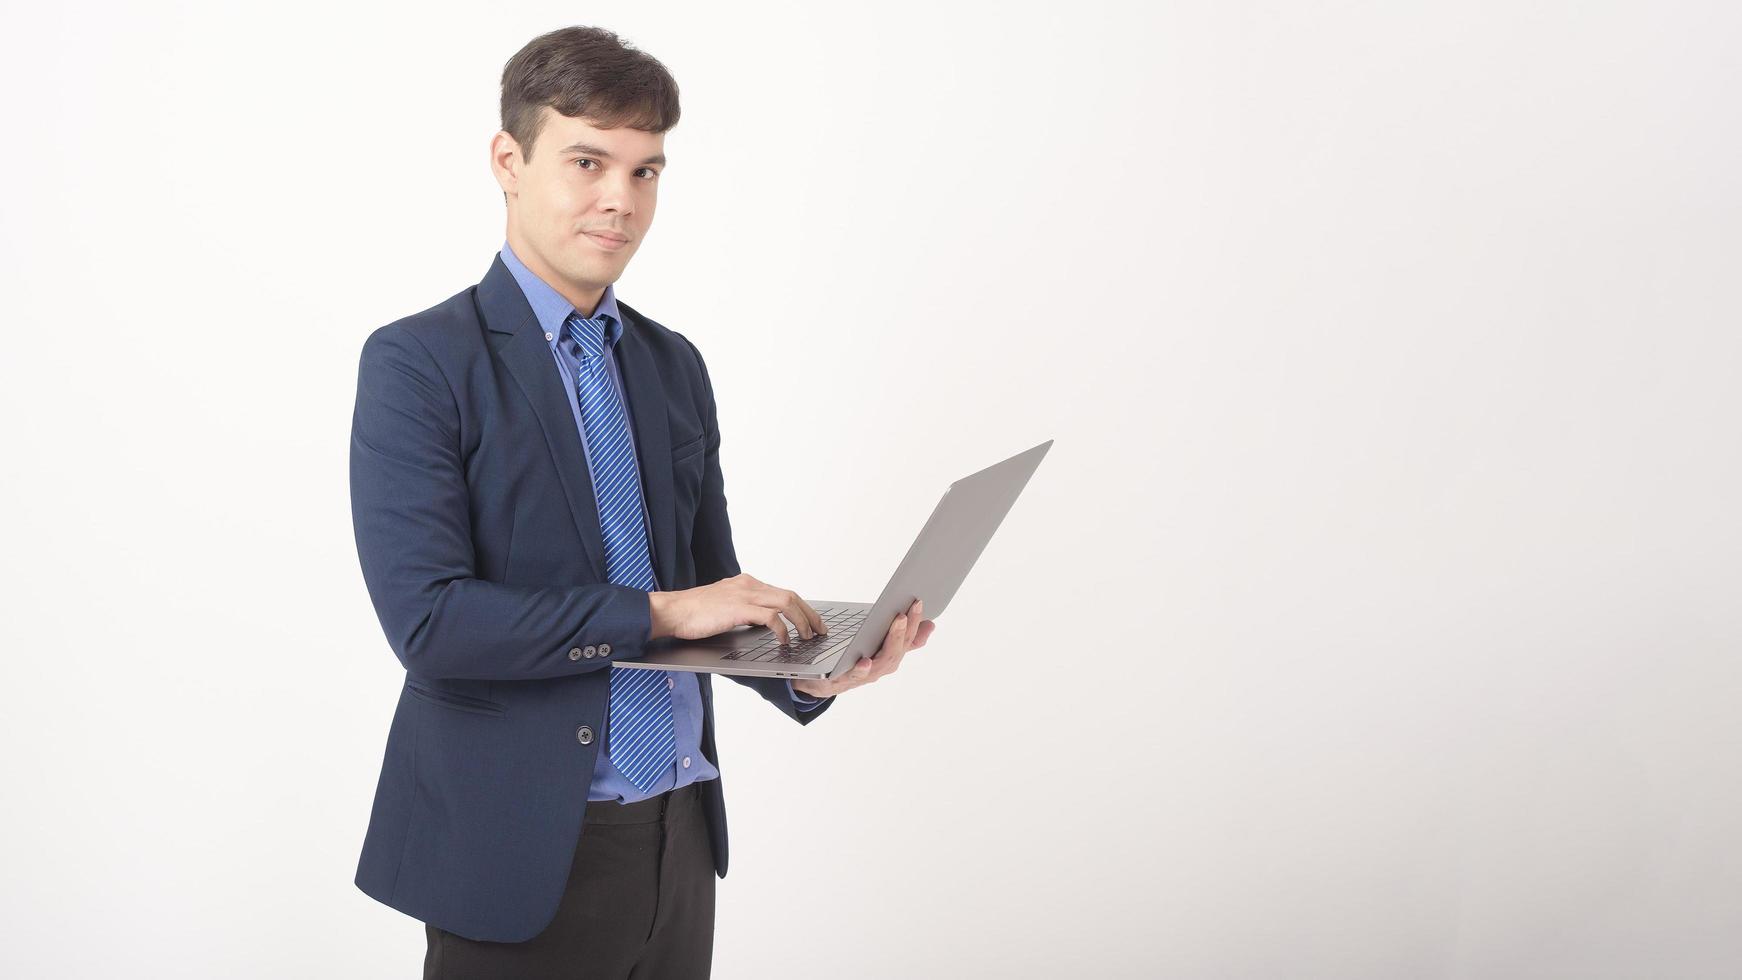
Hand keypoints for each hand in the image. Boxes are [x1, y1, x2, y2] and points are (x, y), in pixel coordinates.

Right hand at [647, 572, 825, 643]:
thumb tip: (763, 623)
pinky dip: (782, 629)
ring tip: (808, 636)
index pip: (783, 592)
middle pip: (790, 595)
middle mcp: (749, 585)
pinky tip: (784, 640)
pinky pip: (770, 617)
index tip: (812, 620)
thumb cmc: (693, 613)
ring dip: (801, 621)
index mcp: (747, 583)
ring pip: (786, 603)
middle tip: (820, 629)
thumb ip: (744, 609)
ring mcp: (744, 595)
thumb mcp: (725, 606)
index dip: (802, 607)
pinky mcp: (738, 608)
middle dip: (809, 614)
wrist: (672, 611)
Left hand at [792, 598, 934, 698]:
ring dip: (890, 643)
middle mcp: (879, 668)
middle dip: (903, 631)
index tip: (918, 602)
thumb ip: (903, 639)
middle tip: (905, 612)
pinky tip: (865, 661)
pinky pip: (855, 677)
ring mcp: (862, 676)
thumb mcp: (878, 647)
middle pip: (896, 651)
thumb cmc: (852, 661)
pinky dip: (863, 670)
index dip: (915, 623)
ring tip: (897, 623)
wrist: (819, 681)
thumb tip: (930, 625)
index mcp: (888, 658)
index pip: (907, 640)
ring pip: (882, 664)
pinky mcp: (842, 681)